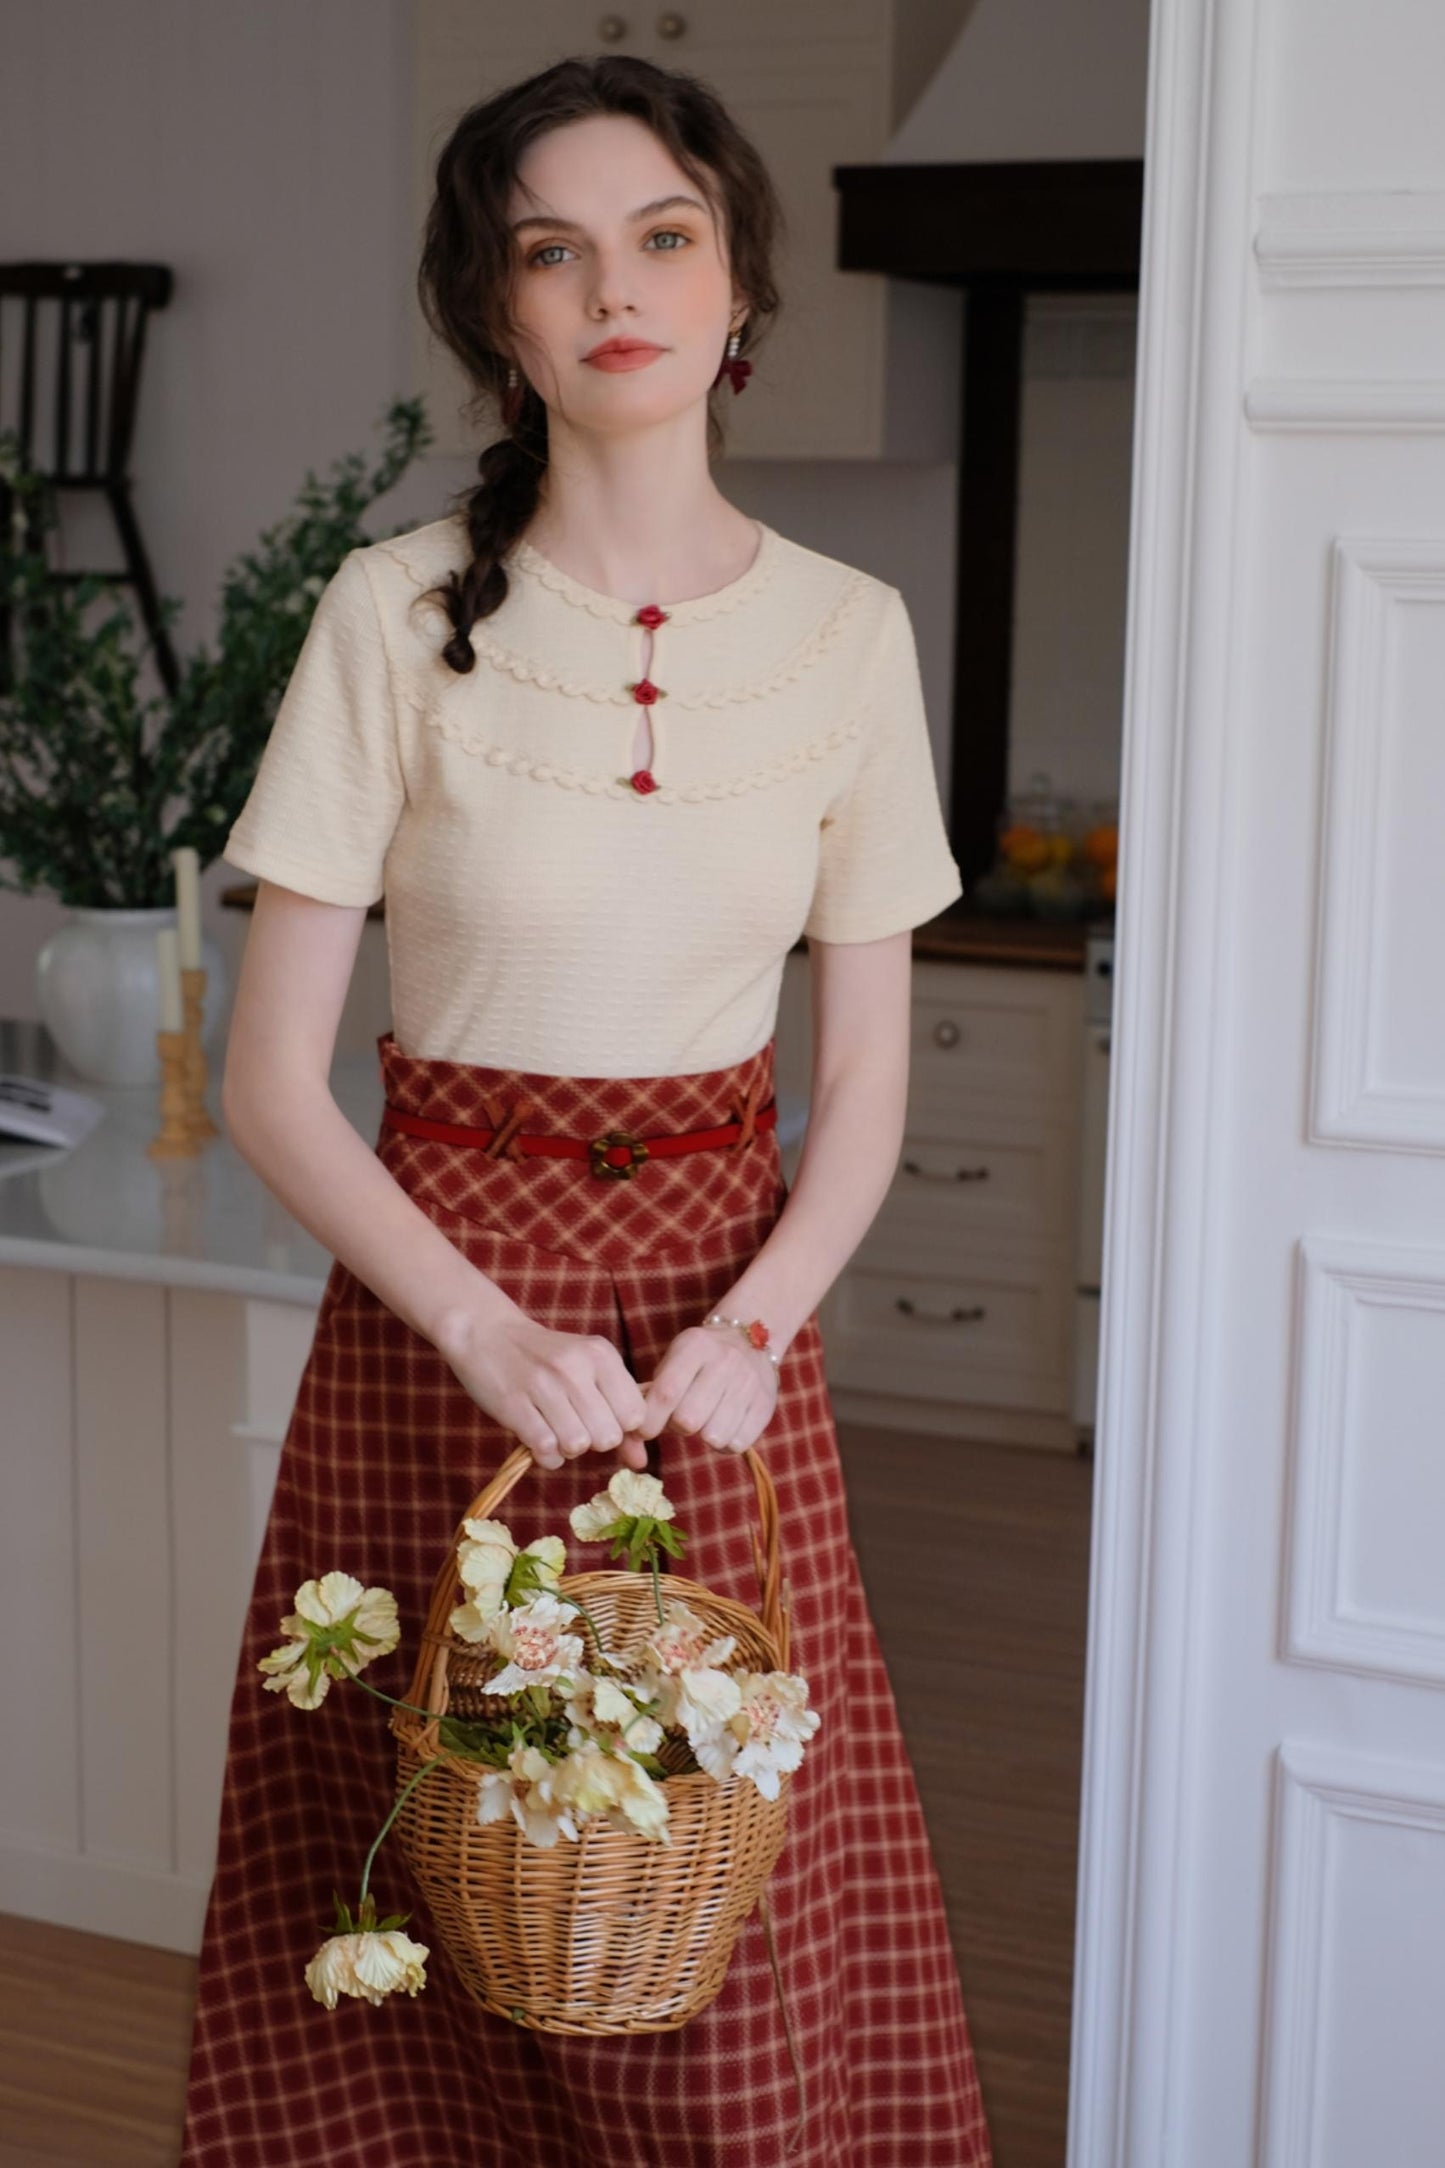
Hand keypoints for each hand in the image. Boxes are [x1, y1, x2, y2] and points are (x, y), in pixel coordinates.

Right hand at [444, 1310, 650, 1473]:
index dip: (620, 1426)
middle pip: (608, 1437)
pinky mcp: (513, 1405)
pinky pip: (545, 1450)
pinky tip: (540, 1439)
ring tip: (556, 1430)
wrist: (487, 1333)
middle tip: (577, 1424)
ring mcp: (543, 1385)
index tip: (602, 1418)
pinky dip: (546, 1456)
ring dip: (568, 1448)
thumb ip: (618, 1409)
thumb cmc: (546, 1357)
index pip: (635, 1415)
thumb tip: (641, 1463)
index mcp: (600, 1355)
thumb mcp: (588, 1367)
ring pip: (577, 1445)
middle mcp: (575, 1368)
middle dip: (594, 1441)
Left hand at [635, 1323, 780, 1455]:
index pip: (666, 1393)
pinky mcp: (766, 1404)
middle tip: (680, 1419)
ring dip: (702, 1436)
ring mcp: (749, 1382)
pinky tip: (724, 1425)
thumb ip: (651, 1393)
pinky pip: (737, 1443)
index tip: (644, 1430)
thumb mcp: (674, 1360)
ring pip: (713, 1436)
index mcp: (695, 1346)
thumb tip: (630, 1435)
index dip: (650, 1420)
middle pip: (688, 1420)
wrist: (750, 1338)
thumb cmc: (699, 1358)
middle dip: (677, 1427)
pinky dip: (725, 1443)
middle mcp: (725, 1361)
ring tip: (704, 1420)